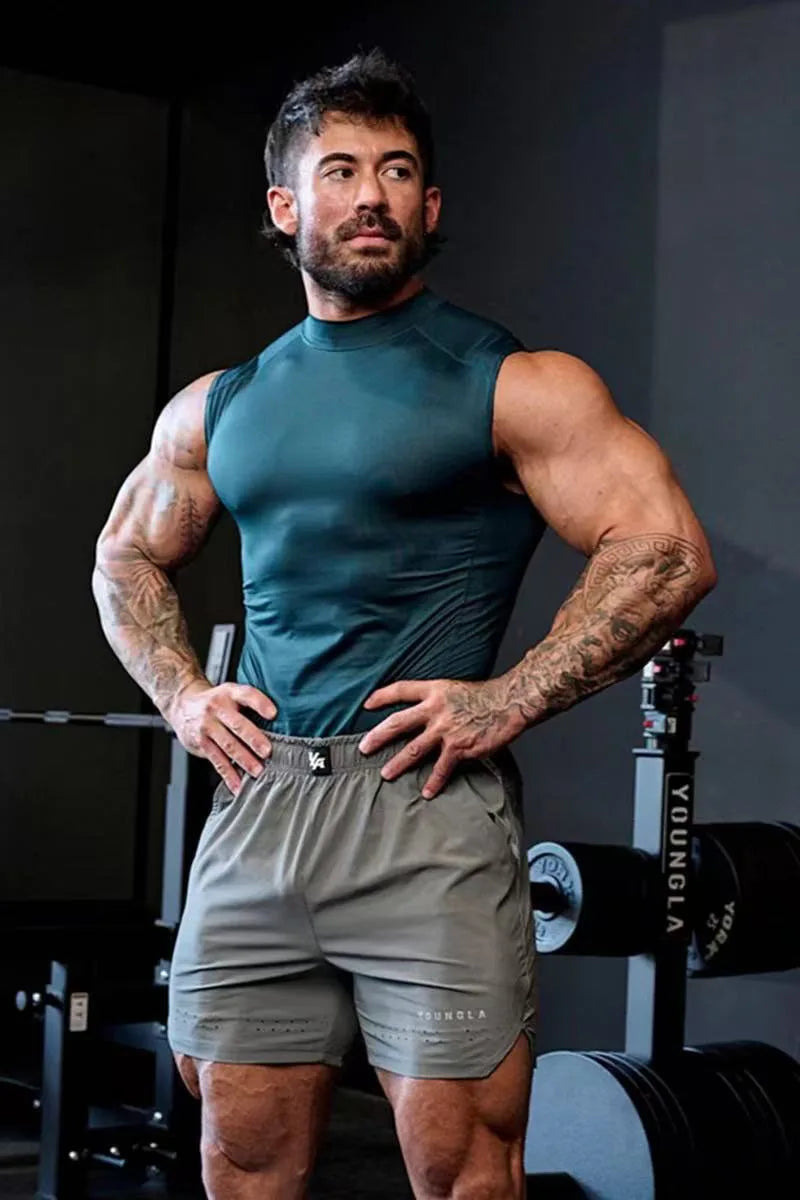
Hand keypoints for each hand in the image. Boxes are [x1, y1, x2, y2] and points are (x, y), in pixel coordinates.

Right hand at [166, 680, 276, 793]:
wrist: (182, 705)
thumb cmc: (216, 701)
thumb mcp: (231, 693)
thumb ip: (249, 704)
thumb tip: (281, 721)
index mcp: (230, 693)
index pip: (246, 694)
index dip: (260, 703)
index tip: (273, 713)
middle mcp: (217, 708)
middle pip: (237, 724)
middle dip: (253, 739)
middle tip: (267, 751)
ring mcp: (207, 726)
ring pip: (227, 745)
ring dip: (244, 760)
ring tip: (257, 771)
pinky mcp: (201, 743)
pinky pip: (217, 761)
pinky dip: (228, 775)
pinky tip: (238, 785)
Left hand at [358, 677, 524, 798]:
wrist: (508, 703)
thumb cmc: (485, 696)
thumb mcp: (454, 688)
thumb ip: (437, 700)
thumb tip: (424, 712)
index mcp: (434, 691)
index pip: (401, 689)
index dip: (382, 696)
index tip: (367, 704)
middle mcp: (435, 709)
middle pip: (398, 723)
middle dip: (378, 736)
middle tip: (363, 748)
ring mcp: (446, 729)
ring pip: (414, 749)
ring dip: (398, 763)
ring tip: (386, 774)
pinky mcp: (459, 747)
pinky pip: (441, 768)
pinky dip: (433, 781)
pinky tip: (426, 792)